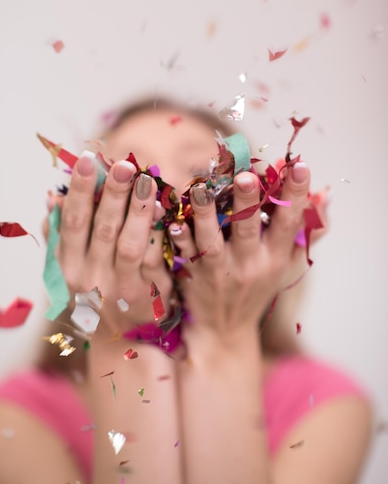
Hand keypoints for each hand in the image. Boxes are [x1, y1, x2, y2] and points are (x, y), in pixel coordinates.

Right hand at [47, 155, 172, 336]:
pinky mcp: (148, 293)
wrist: (119, 339)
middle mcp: (91, 278)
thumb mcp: (69, 268)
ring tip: (146, 179)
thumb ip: (59, 235)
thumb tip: (52, 197)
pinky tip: (166, 209)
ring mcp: (121, 287)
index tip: (88, 161)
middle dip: (113, 194)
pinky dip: (158, 233)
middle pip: (102, 229)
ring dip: (138, 210)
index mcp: (68, 267)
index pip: (73, 223)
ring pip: (129, 243)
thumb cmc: (93, 293)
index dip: (81, 191)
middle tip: (123, 164)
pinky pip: (154, 258)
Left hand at [168, 162, 314, 342]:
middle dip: (247, 200)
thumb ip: (304, 229)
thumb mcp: (284, 263)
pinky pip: (185, 255)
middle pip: (249, 228)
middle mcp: (250, 263)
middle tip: (245, 175)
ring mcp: (220, 271)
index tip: (300, 166)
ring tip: (200, 190)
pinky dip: (180, 238)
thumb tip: (324, 194)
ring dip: (206, 214)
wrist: (225, 331)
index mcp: (275, 256)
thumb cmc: (256, 289)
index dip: (295, 194)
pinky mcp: (194, 276)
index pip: (290, 222)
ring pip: (212, 241)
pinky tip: (174, 221)